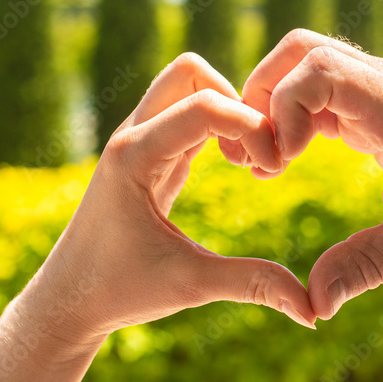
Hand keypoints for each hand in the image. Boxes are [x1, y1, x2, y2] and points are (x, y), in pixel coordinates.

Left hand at [29, 53, 316, 348]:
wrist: (69, 299)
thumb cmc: (120, 291)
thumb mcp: (191, 286)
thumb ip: (253, 285)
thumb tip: (313, 309)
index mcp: (134, 157)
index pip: (204, 105)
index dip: (252, 128)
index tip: (273, 168)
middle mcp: (131, 135)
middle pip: (191, 72)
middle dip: (236, 99)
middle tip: (258, 149)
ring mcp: (138, 139)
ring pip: (189, 85)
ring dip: (227, 109)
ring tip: (248, 159)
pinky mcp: (148, 152)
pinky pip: (187, 113)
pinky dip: (218, 126)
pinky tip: (235, 164)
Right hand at [235, 30, 382, 319]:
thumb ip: (366, 265)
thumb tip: (315, 304)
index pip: (316, 68)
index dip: (282, 108)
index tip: (279, 162)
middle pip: (303, 52)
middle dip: (265, 94)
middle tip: (255, 152)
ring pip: (312, 66)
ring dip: (280, 104)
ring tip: (268, 160)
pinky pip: (328, 92)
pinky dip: (300, 116)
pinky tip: (292, 157)